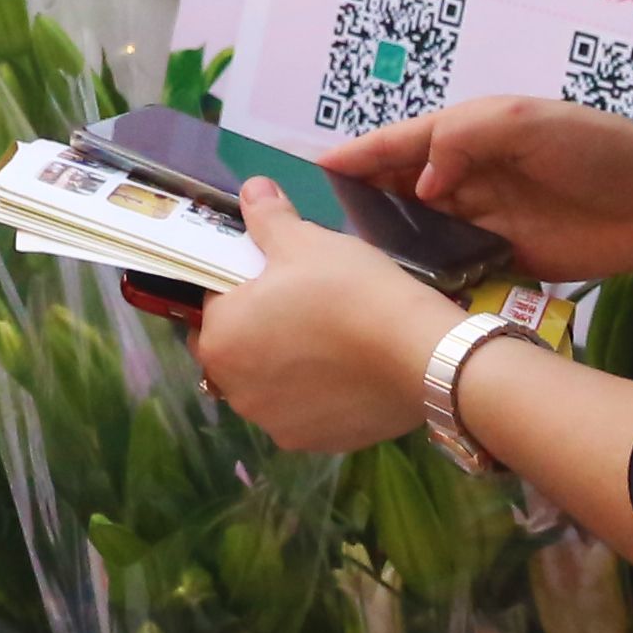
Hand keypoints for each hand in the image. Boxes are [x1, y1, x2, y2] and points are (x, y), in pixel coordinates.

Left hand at [193, 185, 457, 452]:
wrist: (418, 354)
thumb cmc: (348, 290)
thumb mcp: (305, 241)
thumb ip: (267, 218)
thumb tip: (250, 189)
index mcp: (219, 340)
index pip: (214, 304)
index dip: (241, 285)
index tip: (275, 275)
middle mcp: (235, 390)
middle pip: (236, 349)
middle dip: (258, 328)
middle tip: (303, 304)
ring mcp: (274, 423)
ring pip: (268, 384)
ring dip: (285, 365)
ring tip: (329, 338)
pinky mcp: (314, 443)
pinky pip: (304, 411)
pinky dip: (317, 394)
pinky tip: (347, 370)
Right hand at [326, 96, 632, 281]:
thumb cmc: (593, 148)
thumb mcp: (523, 121)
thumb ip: (462, 138)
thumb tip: (419, 183)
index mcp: (471, 133)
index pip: (403, 142)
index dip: (361, 153)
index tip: (317, 167)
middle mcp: (471, 174)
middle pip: (404, 186)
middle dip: (365, 197)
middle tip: (324, 222)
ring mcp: (487, 218)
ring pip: (423, 226)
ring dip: (392, 237)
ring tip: (350, 259)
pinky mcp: (506, 258)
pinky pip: (454, 263)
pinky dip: (427, 271)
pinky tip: (401, 287)